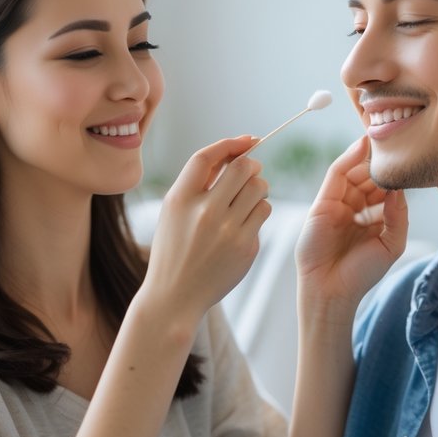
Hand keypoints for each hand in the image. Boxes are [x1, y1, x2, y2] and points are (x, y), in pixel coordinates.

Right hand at [141, 136, 270, 324]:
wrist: (174, 296)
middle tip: (250, 172)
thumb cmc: (175, 249)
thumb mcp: (173, 212)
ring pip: (259, 188)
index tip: (248, 140)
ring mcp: (227, 231)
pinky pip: (264, 212)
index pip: (207, 157)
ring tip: (248, 198)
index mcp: (180, 199)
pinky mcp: (245, 247)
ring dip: (258, 187)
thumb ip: (198, 184)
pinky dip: (259, 210)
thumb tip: (235, 154)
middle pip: (242, 168)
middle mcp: (204, 212)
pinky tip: (247, 221)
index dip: (230, 143)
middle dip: (251, 165)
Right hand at [295, 136, 406, 313]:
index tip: (410, 154)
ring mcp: (338, 203)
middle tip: (395, 141)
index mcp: (372, 217)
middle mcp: (355, 207)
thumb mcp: (391, 244)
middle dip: (380, 160)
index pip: (384, 188)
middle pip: (368, 176)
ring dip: (366, 156)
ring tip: (380, 138)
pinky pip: (336, 174)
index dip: (394, 173)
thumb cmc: (361, 273)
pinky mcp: (323, 202)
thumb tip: (398, 189)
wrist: (333, 290)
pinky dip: (347, 158)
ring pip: (353, 172)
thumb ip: (398, 216)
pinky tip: (361, 146)